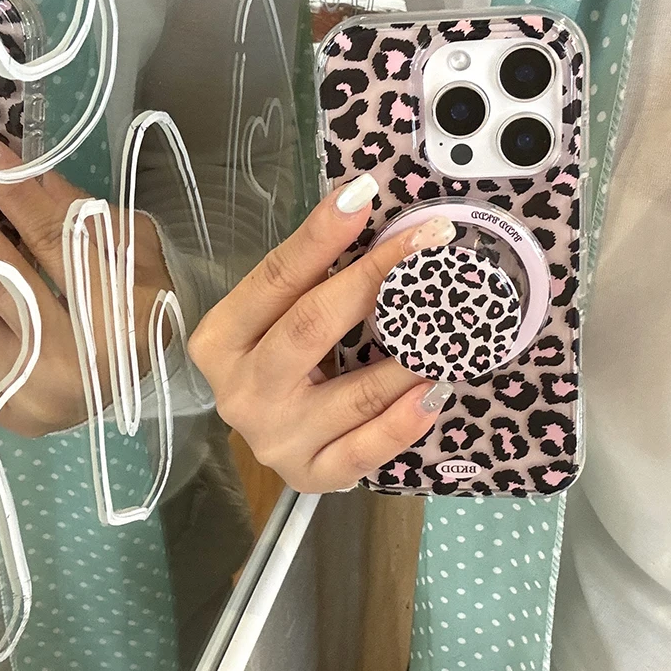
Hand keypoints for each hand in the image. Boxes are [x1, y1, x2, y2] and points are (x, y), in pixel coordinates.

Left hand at [0, 126, 172, 437]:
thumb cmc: (144, 304)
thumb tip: (12, 168)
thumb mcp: (134, 248)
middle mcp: (81, 358)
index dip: (10, 188)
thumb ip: (81, 211)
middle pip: (1, 273)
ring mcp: (42, 393)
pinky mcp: (13, 417)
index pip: (53, 235)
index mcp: (124, 312)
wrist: (146, 378)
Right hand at [188, 175, 456, 493]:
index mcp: (221, 341)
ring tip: (449, 324)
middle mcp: (239, 392)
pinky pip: (364, 450)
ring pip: (351, 393)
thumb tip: (364, 204)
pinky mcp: (310, 474)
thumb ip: (307, 275)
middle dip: (374, 280)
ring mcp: (274, 439)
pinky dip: (403, 422)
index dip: (321, 235)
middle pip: (310, 327)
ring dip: (407, 356)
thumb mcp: (275, 313)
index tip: (365, 195)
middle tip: (428, 246)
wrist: (267, 431)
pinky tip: (435, 392)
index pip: (275, 278)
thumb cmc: (276, 356)